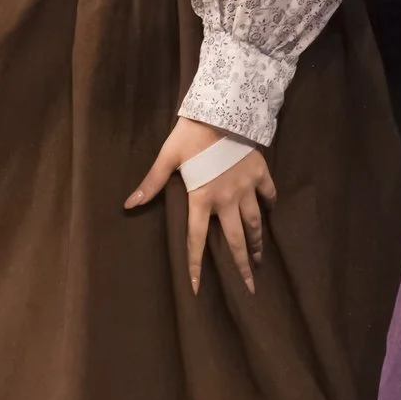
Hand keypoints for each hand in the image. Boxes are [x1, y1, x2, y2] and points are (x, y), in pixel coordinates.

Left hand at [125, 117, 274, 295]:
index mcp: (202, 198)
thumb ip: (151, 183)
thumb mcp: (167, 158)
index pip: (196, 239)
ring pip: (255, 222)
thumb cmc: (190, 135)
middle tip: (250, 288)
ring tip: (260, 259)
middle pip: (236, 240)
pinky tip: (272, 211)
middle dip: (242, 266)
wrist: (222, 111)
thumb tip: (128, 204)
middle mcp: (227, 199)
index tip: (197, 289)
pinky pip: (268, 193)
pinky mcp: (259, 173)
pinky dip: (271, 203)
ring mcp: (246, 187)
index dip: (195, 265)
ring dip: (258, 243)